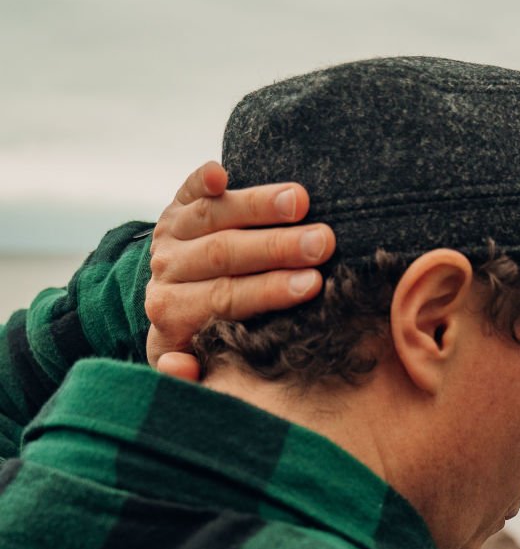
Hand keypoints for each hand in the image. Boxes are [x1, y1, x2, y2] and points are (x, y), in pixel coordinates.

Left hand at [145, 161, 334, 380]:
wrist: (178, 305)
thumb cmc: (208, 342)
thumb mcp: (200, 367)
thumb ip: (193, 375)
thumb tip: (178, 365)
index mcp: (176, 314)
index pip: (226, 299)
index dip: (269, 290)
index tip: (313, 284)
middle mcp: (168, 272)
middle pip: (223, 254)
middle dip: (276, 248)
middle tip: (323, 243)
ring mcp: (171, 236)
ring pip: (212, 216)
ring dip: (258, 207)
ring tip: (303, 203)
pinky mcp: (177, 206)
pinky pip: (188, 189)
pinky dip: (202, 179)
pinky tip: (222, 173)